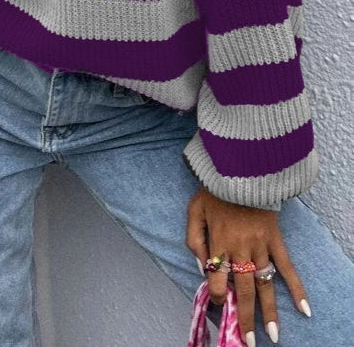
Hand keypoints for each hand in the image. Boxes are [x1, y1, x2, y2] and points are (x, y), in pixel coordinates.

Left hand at [186, 188, 311, 345]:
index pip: (217, 279)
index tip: (219, 304)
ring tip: (272, 335)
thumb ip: (193, 239)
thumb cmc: (214, 190)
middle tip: (249, 339)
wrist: (240, 168)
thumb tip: (201, 267)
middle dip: (245, 316)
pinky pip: (287, 267)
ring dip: (269, 310)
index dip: (217, 295)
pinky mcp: (275, 239)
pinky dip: (296, 288)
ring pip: (264, 283)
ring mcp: (260, 245)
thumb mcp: (194, 210)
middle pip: (242, 289)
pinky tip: (303, 308)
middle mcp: (240, 248)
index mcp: (218, 241)